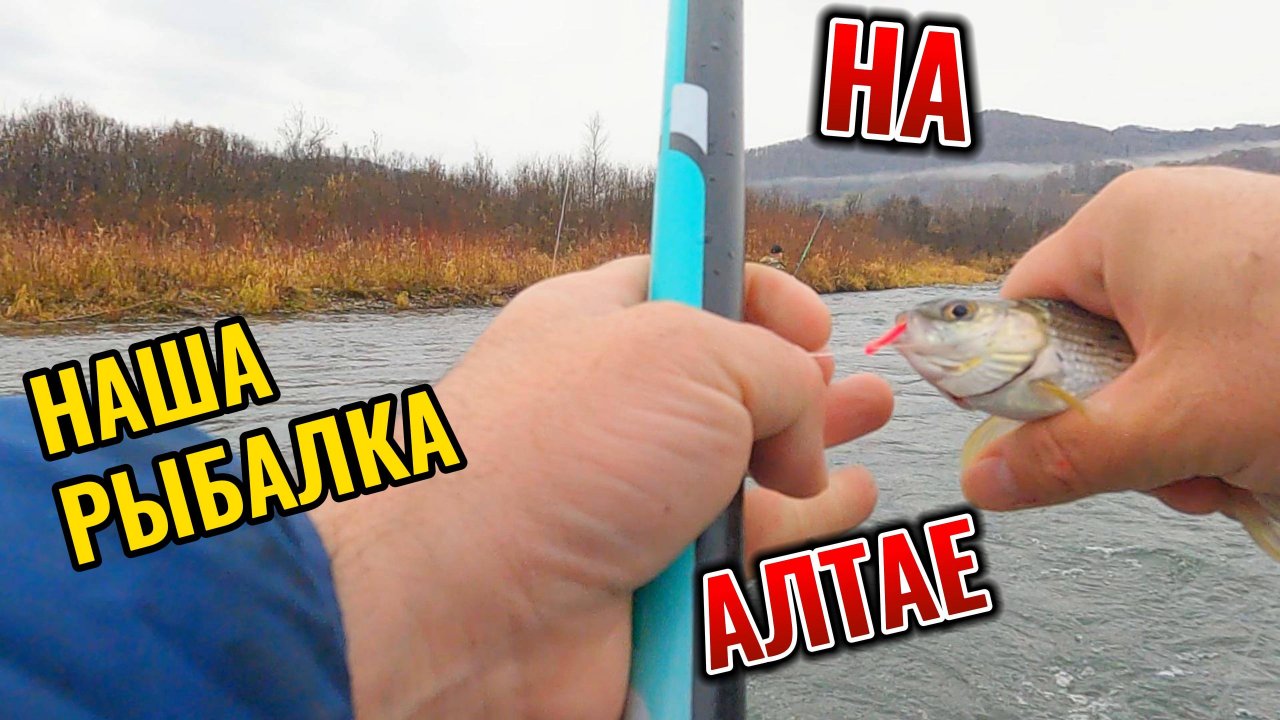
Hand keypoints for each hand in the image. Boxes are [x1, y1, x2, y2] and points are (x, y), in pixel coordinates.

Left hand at [309, 256, 892, 718]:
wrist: (471, 604)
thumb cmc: (557, 454)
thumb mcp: (688, 356)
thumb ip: (772, 368)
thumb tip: (803, 427)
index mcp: (597, 326)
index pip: (684, 285)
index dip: (755, 293)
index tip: (812, 319)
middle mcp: (612, 412)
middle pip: (725, 387)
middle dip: (798, 383)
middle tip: (853, 385)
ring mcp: (629, 500)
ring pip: (744, 475)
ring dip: (809, 459)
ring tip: (867, 440)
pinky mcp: (650, 582)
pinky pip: (741, 554)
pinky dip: (796, 533)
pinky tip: (834, 511)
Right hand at [961, 167, 1279, 517]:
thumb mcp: (1177, 425)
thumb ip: (1066, 456)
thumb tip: (978, 483)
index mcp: (1125, 224)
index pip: (1023, 308)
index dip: (1023, 384)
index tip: (1054, 445)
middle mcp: (1171, 222)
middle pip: (1091, 344)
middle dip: (1123, 427)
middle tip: (1170, 469)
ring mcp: (1230, 249)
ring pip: (1155, 361)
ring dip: (1177, 432)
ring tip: (1229, 466)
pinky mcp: (1273, 281)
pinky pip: (1210, 352)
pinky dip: (1224, 408)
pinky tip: (1258, 446)